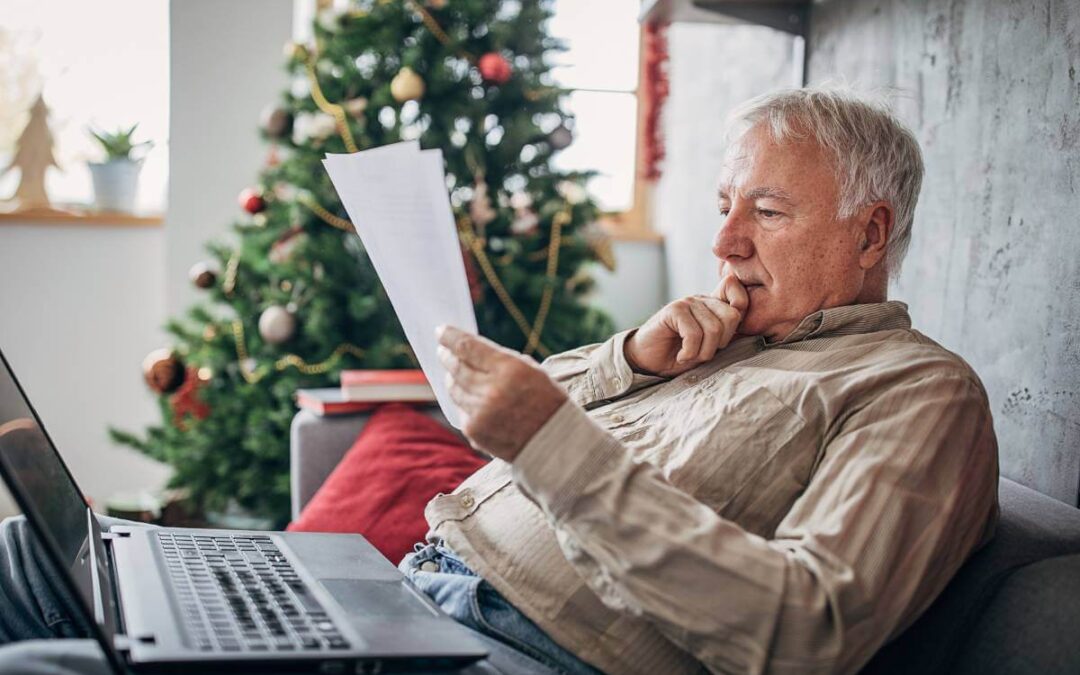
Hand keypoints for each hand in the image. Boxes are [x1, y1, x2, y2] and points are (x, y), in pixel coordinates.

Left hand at [436, 325, 567, 461]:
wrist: (558, 442)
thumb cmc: (548, 401)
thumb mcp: (532, 370)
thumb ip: (500, 360)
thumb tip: (469, 351)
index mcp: (509, 369)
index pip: (467, 347)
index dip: (450, 336)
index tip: (441, 331)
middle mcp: (492, 390)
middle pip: (456, 367)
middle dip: (447, 356)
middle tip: (442, 351)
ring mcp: (481, 412)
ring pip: (454, 389)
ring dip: (452, 378)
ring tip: (453, 373)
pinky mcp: (475, 431)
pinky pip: (461, 410)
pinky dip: (463, 402)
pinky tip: (468, 398)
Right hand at [623, 274, 748, 376]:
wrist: (649, 362)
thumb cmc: (681, 354)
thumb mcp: (710, 346)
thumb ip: (727, 335)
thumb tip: (750, 331)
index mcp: (715, 306)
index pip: (740, 295)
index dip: (740, 315)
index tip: (724, 339)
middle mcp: (703, 300)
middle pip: (732, 316)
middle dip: (720, 343)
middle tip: (704, 352)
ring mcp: (688, 302)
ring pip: (714, 329)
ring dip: (703, 352)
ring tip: (690, 355)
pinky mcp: (674, 310)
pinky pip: (694, 334)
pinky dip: (689, 352)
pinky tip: (681, 355)